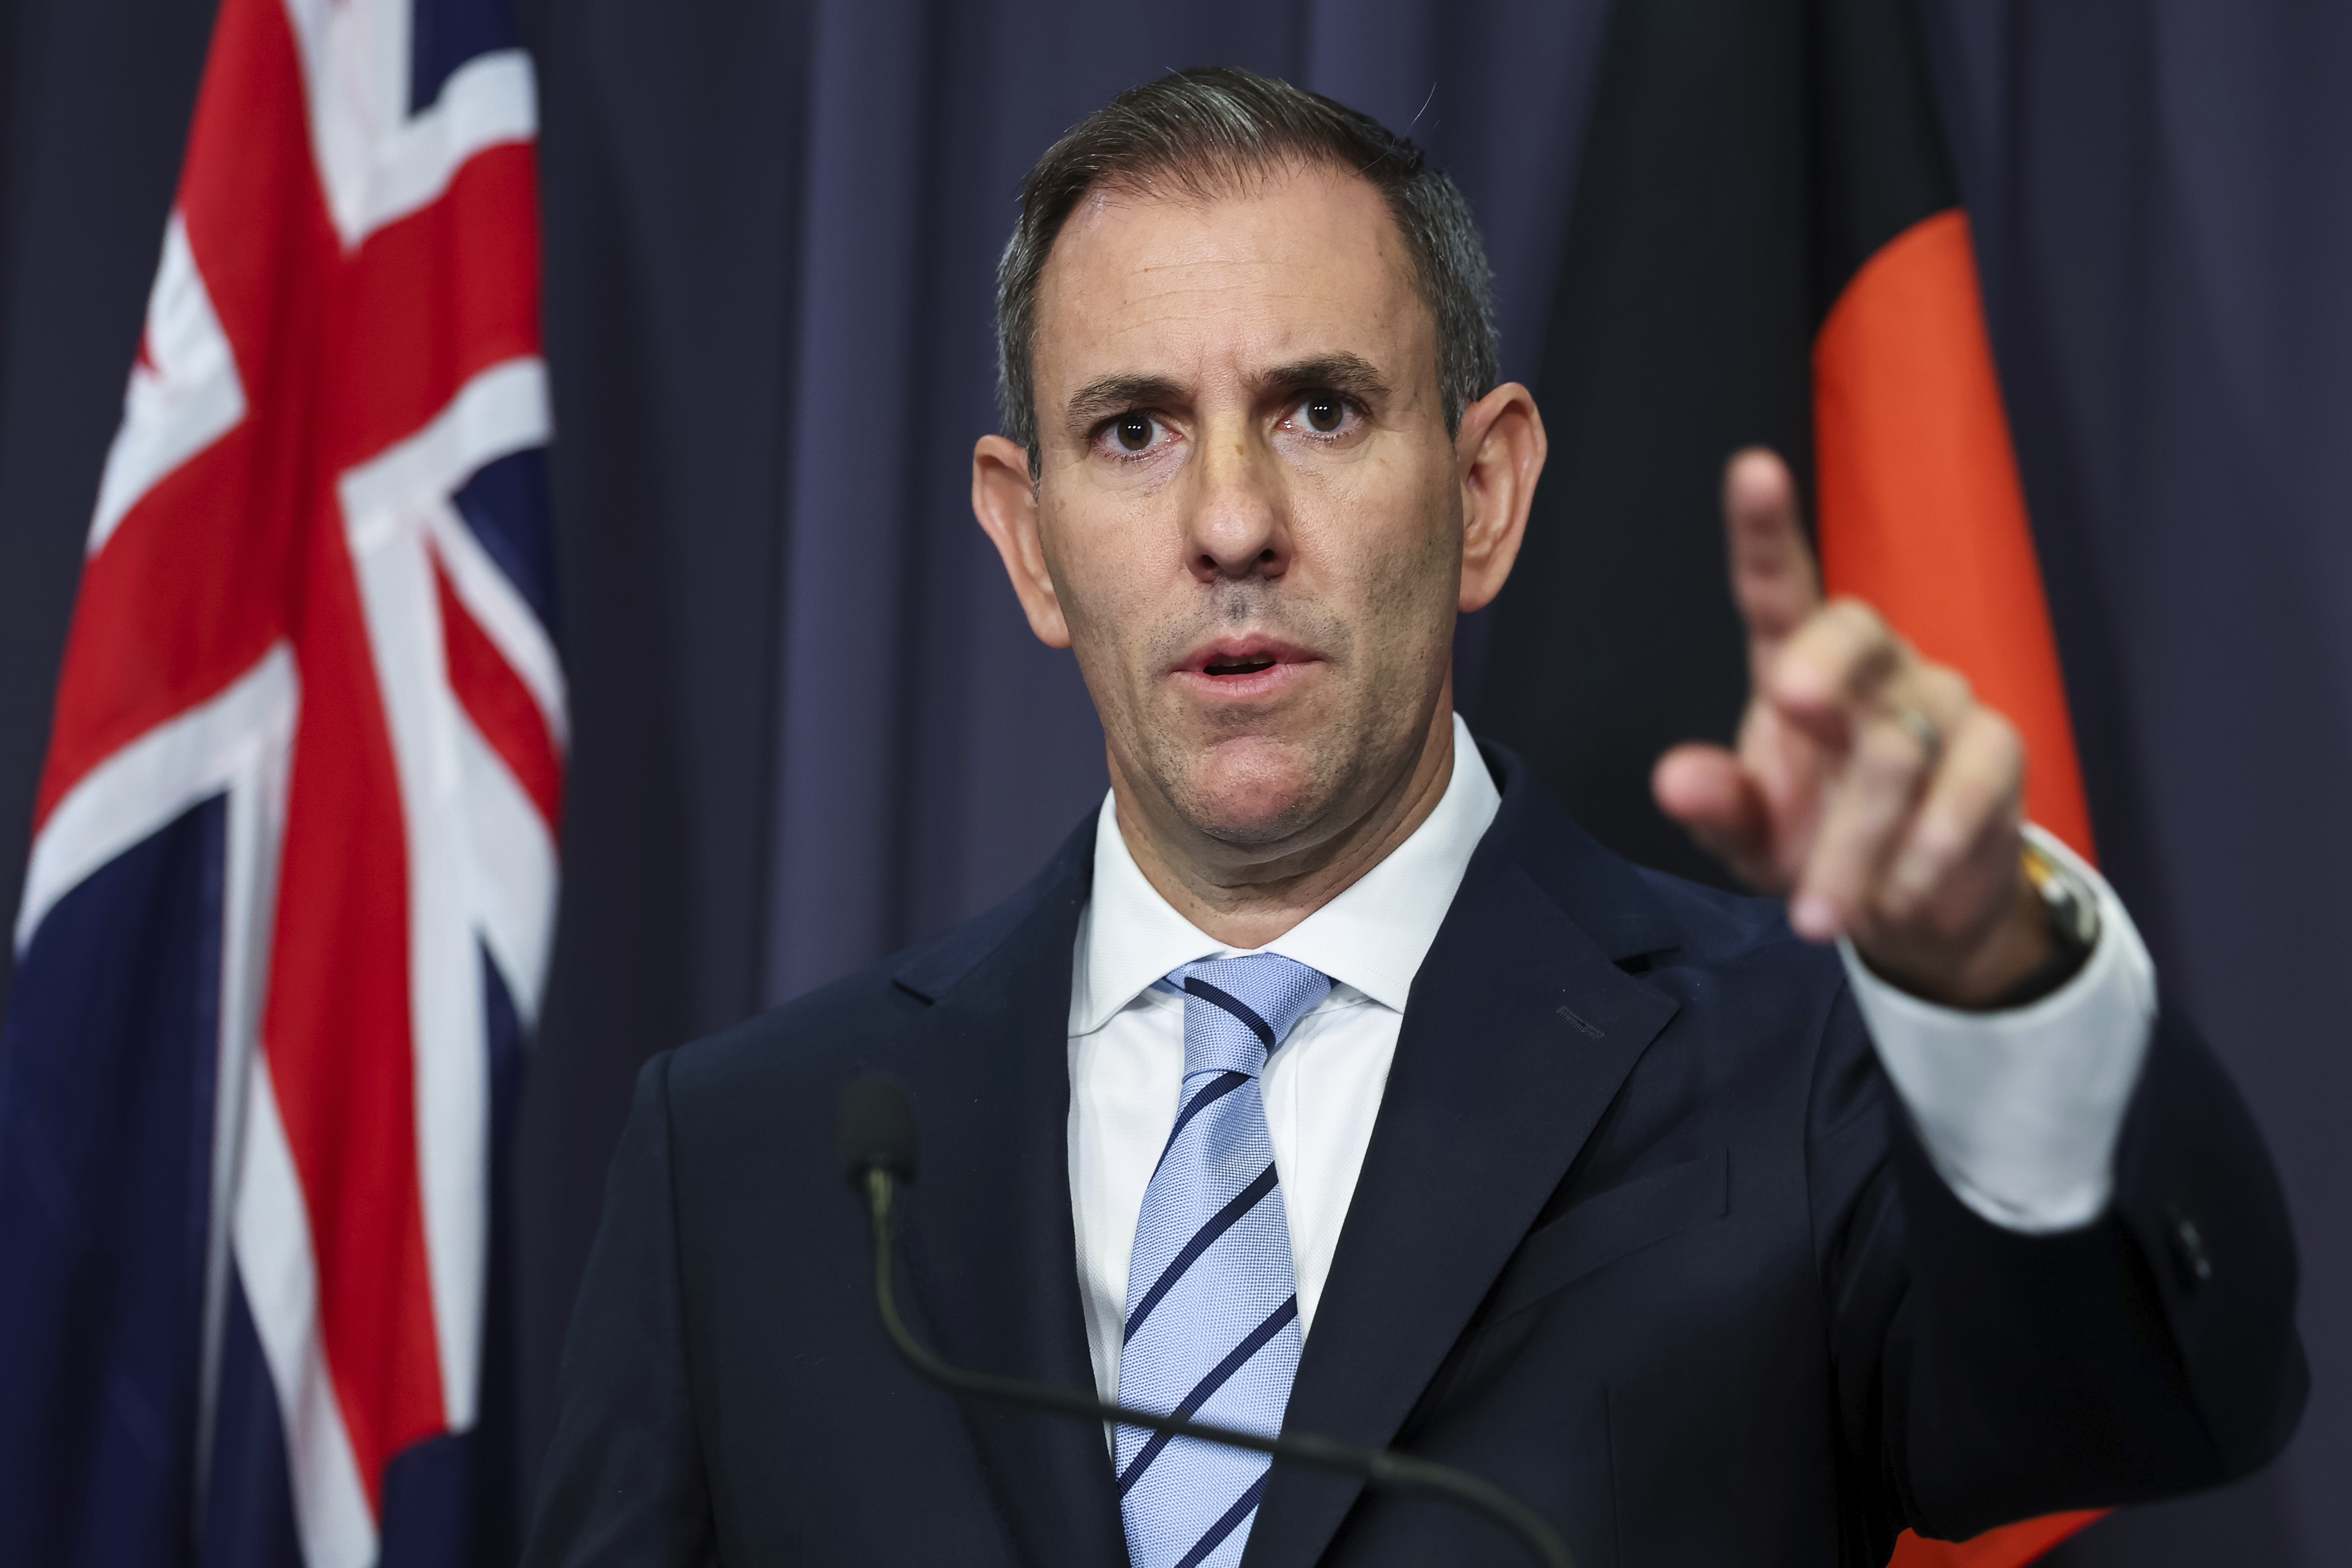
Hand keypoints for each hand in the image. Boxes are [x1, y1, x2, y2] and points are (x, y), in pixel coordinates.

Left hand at [1652, 449, 2052, 1007]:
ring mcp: (1939, 701)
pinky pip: (1968, 783)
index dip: (1767, 530)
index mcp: (1794, 664)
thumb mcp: (1749, 835)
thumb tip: (1673, 780)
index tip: (1752, 469)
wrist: (1906, 911)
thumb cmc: (1813, 847)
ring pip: (1898, 743)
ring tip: (1819, 915)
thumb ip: (1716, 804)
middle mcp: (1870, 665)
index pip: (1778, 586)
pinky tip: (1898, 897)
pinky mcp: (1996, 751)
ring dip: (1856, 840)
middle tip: (1790, 702)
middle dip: (1822, 664)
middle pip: (1852, 629)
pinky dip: (1929, 846)